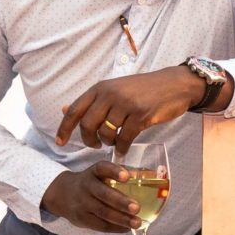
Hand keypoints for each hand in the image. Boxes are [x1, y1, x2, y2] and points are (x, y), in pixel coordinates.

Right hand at [40, 161, 139, 231]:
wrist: (62, 194)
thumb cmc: (91, 182)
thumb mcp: (101, 174)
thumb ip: (122, 174)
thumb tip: (152, 175)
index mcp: (94, 172)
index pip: (103, 168)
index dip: (114, 172)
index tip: (127, 176)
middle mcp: (86, 186)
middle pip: (103, 194)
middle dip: (121, 202)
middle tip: (137, 208)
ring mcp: (82, 203)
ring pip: (102, 212)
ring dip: (121, 219)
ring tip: (137, 223)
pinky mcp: (82, 218)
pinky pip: (99, 225)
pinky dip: (115, 228)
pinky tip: (127, 228)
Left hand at [56, 67, 205, 150]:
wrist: (174, 85)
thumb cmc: (143, 89)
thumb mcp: (114, 89)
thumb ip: (91, 101)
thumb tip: (64, 109)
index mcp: (101, 88)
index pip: (75, 110)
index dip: (64, 128)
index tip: (60, 143)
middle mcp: (110, 94)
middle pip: (88, 124)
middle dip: (89, 140)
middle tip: (95, 145)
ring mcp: (126, 104)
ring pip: (106, 133)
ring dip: (108, 143)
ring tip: (114, 142)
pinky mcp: (141, 115)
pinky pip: (124, 138)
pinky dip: (122, 148)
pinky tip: (124, 150)